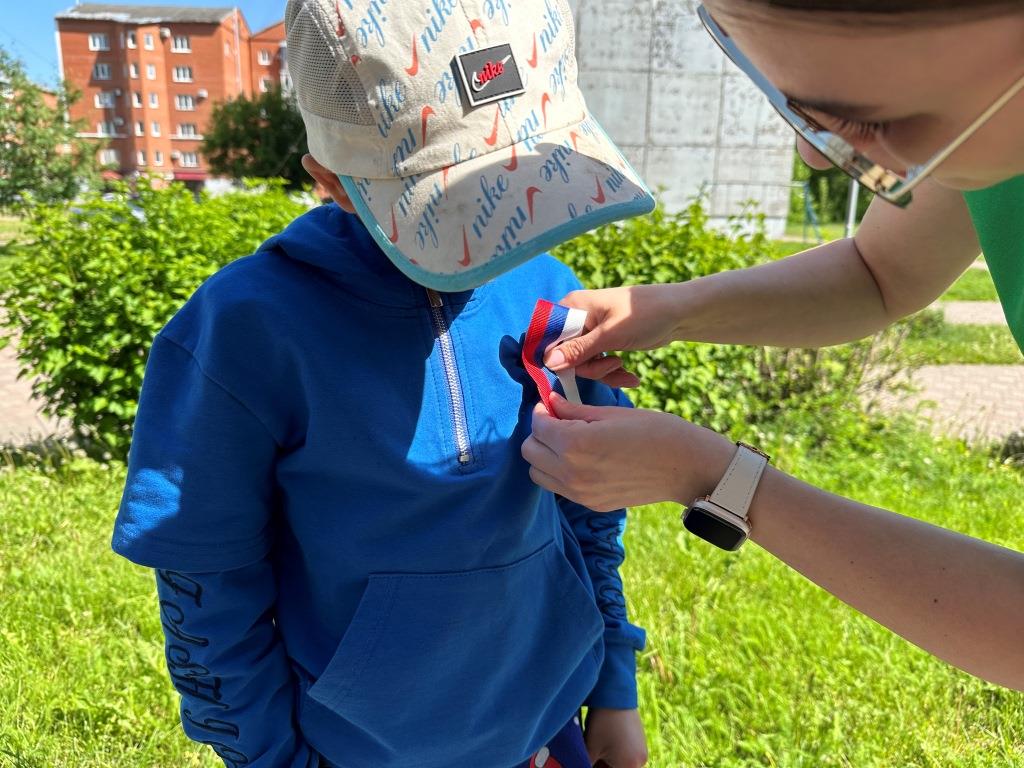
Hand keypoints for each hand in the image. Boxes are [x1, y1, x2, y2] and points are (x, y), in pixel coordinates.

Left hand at [522, 394, 734, 511]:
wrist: (687, 467)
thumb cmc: (655, 431)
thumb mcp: (612, 413)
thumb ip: (573, 411)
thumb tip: (551, 402)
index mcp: (576, 444)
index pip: (538, 425)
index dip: (543, 411)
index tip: (553, 405)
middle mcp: (572, 472)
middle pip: (530, 451)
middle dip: (540, 433)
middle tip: (560, 422)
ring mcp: (580, 493)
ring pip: (538, 473)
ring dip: (546, 455)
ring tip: (569, 442)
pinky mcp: (590, 504)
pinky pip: (558, 487)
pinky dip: (560, 472)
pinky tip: (582, 460)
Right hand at [543, 285, 683, 386]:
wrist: (679, 314)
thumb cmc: (644, 314)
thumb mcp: (610, 335)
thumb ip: (578, 350)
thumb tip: (547, 362)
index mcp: (572, 307)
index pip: (547, 336)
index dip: (554, 357)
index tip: (571, 371)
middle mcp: (578, 319)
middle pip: (566, 356)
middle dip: (590, 368)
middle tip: (612, 366)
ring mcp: (591, 333)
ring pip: (584, 365)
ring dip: (605, 373)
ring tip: (625, 370)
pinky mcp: (605, 345)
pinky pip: (599, 366)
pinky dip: (614, 373)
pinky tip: (632, 378)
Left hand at [584, 708, 647, 767]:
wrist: (616, 692)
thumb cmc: (602, 722)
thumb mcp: (590, 748)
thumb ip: (585, 763)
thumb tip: (581, 764)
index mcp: (629, 766)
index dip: (595, 767)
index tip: (586, 759)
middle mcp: (641, 761)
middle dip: (601, 765)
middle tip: (588, 753)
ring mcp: (643, 749)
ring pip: (621, 762)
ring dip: (608, 759)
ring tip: (595, 746)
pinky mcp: (641, 739)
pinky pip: (627, 752)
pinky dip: (616, 751)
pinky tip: (604, 740)